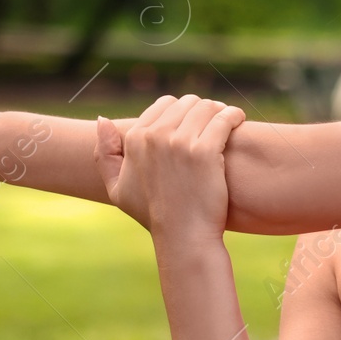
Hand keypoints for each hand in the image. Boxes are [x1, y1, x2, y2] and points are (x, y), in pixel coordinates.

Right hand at [93, 94, 245, 241]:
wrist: (182, 237)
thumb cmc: (152, 215)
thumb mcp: (116, 188)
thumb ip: (105, 154)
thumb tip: (102, 119)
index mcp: (135, 139)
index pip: (164, 104)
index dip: (182, 111)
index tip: (195, 122)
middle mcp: (154, 136)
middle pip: (187, 102)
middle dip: (202, 110)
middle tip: (214, 122)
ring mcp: (179, 142)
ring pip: (206, 107)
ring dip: (219, 110)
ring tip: (228, 120)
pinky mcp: (204, 151)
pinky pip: (223, 118)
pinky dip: (233, 115)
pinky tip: (238, 119)